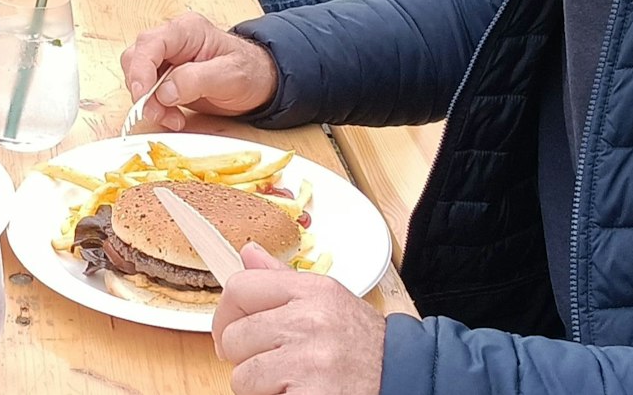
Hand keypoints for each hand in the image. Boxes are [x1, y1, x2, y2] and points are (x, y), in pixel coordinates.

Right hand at [119, 12, 278, 131]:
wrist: (260, 82)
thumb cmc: (250, 72)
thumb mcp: (231, 75)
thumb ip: (196, 79)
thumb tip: (163, 91)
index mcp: (187, 30)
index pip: (150, 43)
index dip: (140, 70)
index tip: (142, 96)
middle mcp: (172, 41)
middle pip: (136, 59)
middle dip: (142, 90)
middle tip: (157, 112)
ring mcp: (167, 58)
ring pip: (138, 78)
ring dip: (149, 103)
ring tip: (173, 117)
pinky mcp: (166, 77)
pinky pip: (148, 92)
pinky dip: (156, 108)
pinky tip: (174, 117)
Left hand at [212, 243, 386, 394]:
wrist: (406, 377)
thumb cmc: (364, 344)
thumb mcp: (329, 300)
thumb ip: (283, 279)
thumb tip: (248, 253)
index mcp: (313, 291)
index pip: (239, 288)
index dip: (226, 315)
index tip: (232, 333)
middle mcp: (309, 321)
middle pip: (234, 337)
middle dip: (246, 357)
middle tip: (274, 364)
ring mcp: (308, 361)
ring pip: (242, 377)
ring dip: (261, 387)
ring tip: (292, 381)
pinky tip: (300, 393)